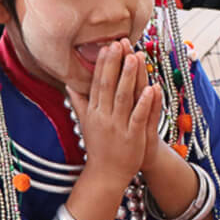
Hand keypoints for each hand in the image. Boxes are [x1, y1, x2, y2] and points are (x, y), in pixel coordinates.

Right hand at [66, 40, 159, 184]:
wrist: (105, 175)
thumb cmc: (98, 147)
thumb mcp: (86, 123)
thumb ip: (79, 103)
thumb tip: (68, 85)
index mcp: (93, 112)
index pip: (97, 83)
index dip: (103, 64)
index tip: (107, 46)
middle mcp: (103, 117)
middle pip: (108, 86)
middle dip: (114, 64)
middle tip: (118, 44)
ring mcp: (118, 126)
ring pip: (123, 97)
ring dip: (129, 77)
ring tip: (134, 57)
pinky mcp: (133, 136)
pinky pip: (138, 116)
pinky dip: (144, 102)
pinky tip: (150, 88)